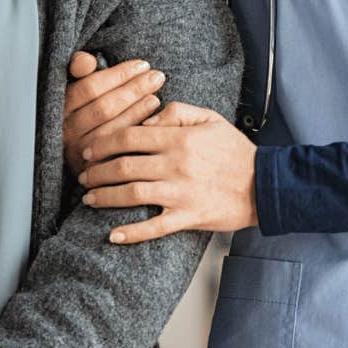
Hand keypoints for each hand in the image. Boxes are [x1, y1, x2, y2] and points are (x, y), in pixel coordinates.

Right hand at [63, 52, 165, 177]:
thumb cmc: (83, 110)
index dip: (118, 75)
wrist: (82, 156)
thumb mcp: (77, 87)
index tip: (141, 65)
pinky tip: (152, 117)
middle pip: (104, 107)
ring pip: (112, 128)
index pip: (89, 87)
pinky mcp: (93, 170)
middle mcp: (66, 132)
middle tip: (157, 76)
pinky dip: (137, 129)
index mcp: (60, 107)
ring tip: (156, 95)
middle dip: (134, 89)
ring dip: (138, 109)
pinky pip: (119, 149)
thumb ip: (78, 68)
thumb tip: (87, 61)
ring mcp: (78, 153)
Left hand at [77, 102, 257, 243]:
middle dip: (96, 171)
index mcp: (179, 138)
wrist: (265, 184)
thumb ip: (177, 111)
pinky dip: (131, 233)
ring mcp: (181, 193)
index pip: (129, 136)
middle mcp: (176, 165)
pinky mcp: (188, 217)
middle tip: (83, 175)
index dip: (103, 142)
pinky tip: (113, 235)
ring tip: (89, 198)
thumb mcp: (210, 118)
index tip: (90, 149)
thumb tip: (146, 120)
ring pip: (132, 194)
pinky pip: (154, 228)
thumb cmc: (236, 151)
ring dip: (105, 197)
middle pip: (123, 166)